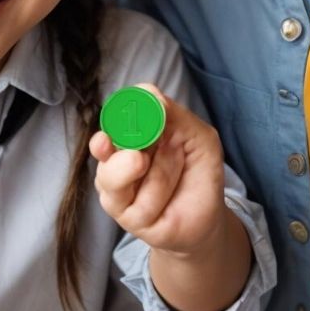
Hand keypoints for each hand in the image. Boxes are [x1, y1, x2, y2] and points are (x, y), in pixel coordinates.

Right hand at [89, 86, 227, 255]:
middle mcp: (113, 159)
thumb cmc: (198, 170)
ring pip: (120, 176)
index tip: (128, 118)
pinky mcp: (124, 217)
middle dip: (127, 148)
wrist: (207, 214)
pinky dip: (161, 194)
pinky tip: (171, 196)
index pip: (110, 120)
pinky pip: (139, 203)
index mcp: (126, 135)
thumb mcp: (199, 137)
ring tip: (177, 169)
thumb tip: (149, 92)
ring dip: (159, 172)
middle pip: (102, 147)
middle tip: (143, 156)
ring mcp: (114, 190)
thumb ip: (175, 114)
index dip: (116, 117)